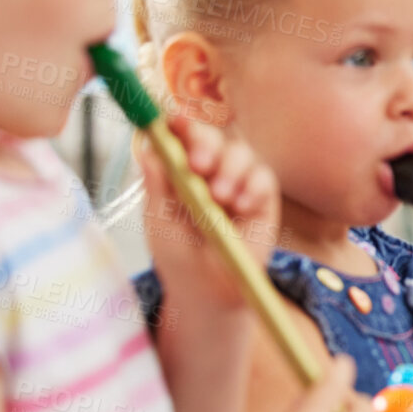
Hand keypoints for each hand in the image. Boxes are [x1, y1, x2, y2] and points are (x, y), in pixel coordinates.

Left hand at [137, 112, 279, 310]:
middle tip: (197, 164)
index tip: (174, 121)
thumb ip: (157, 185)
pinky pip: (264, 179)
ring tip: (220, 197)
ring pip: (241, 153)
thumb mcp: (160, 221)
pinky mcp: (263, 200)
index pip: (182, 136)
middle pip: (214, 137)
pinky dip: (253, 186)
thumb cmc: (178, 257)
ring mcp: (239, 183)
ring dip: (230, 168)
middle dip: (205, 143)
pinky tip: (241, 206)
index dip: (180, 124)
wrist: (206, 291)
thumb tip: (148, 148)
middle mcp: (211, 170)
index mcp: (181, 170)